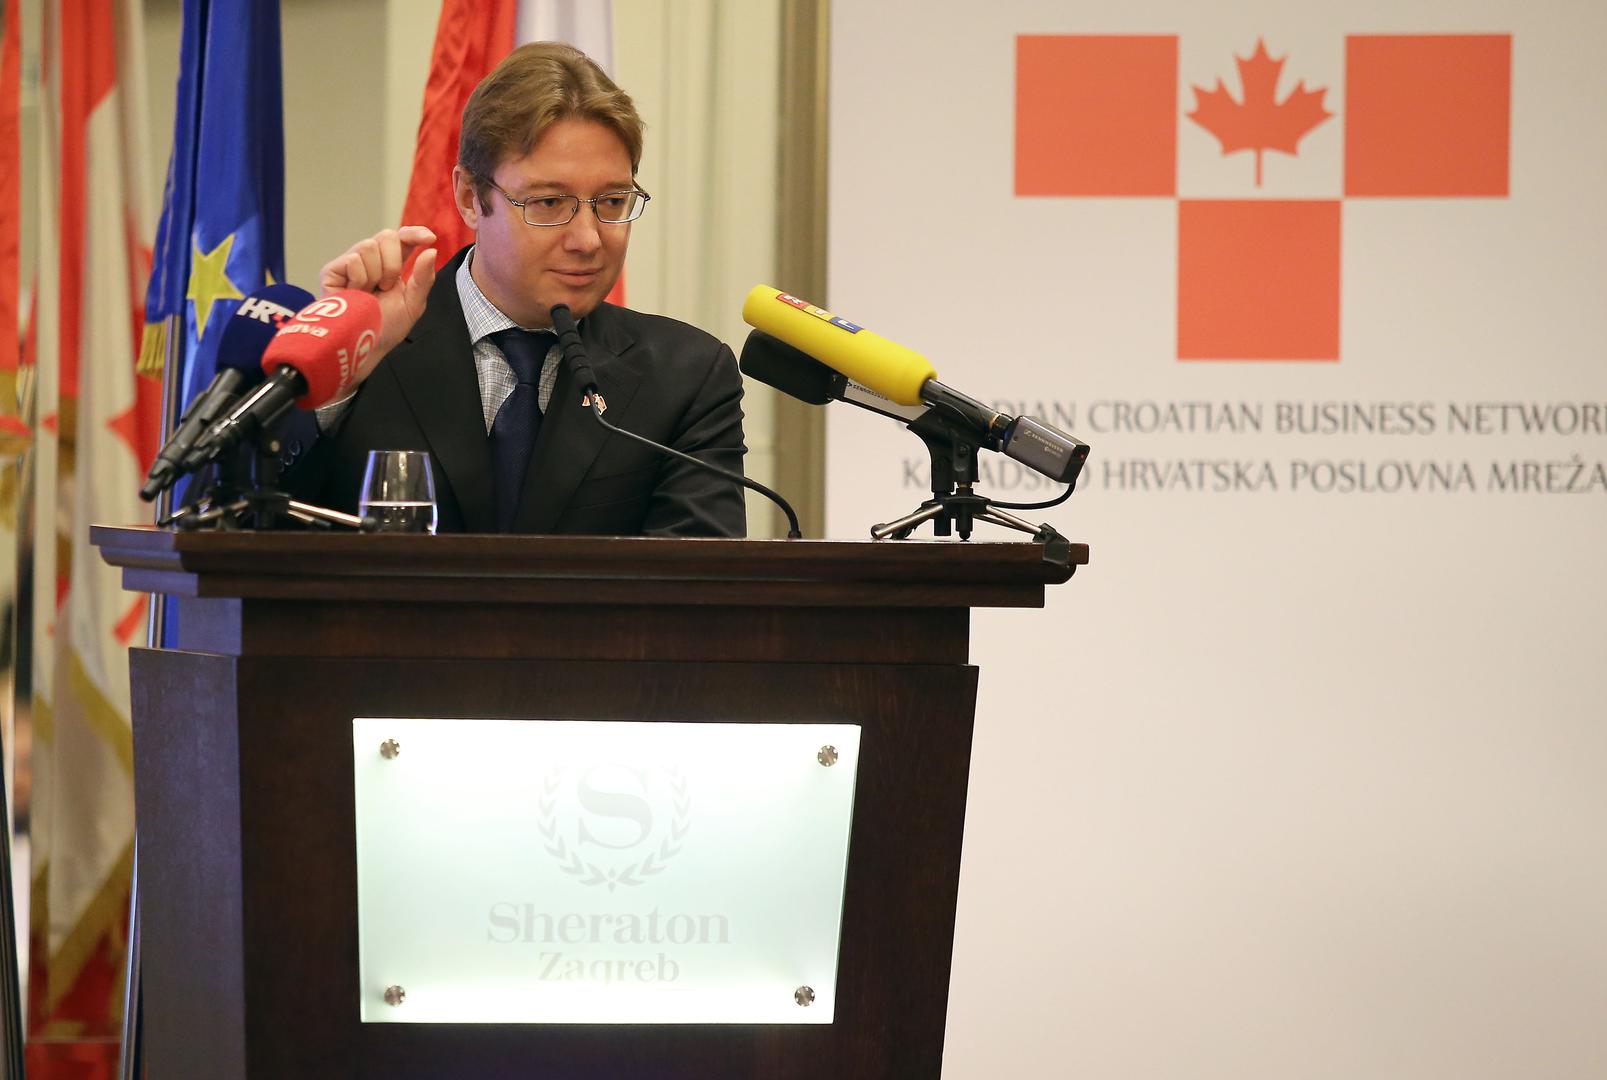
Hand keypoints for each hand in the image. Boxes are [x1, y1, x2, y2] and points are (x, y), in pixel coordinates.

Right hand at [319, 226, 437, 364]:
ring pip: (368, 245)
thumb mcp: (413, 304)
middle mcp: (371, 260)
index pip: (402, 238)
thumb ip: (423, 278)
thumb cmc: (387, 327)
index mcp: (391, 265)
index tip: (429, 238)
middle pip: (386, 236)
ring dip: (375, 274)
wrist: (365, 345)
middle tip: (385, 287)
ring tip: (368, 293)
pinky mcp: (332, 271)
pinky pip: (353, 260)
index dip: (414, 233)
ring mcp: (350, 263)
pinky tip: (355, 293)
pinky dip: (359, 280)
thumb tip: (431, 251)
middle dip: (392, 263)